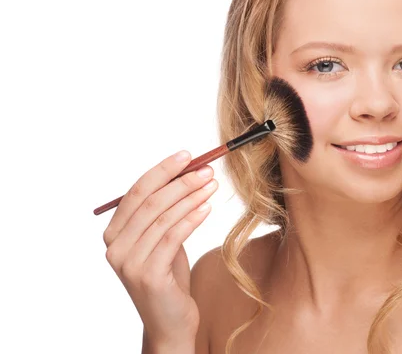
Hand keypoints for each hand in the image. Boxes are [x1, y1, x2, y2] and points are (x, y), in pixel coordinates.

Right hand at [103, 150, 217, 343]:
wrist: (169, 321)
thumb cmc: (168, 276)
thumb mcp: (162, 239)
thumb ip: (164, 212)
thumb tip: (185, 172)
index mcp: (114, 232)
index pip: (136, 191)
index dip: (163, 170)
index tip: (187, 155)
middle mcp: (115, 246)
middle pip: (150, 201)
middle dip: (181, 181)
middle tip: (207, 170)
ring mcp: (128, 262)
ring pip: (163, 217)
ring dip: (191, 197)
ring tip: (211, 185)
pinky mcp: (147, 275)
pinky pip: (172, 236)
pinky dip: (191, 218)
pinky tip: (207, 208)